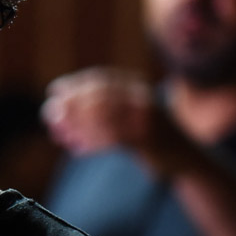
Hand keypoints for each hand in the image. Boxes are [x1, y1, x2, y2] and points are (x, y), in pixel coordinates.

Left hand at [42, 68, 194, 176]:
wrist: (185, 156)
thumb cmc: (150, 135)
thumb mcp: (129, 114)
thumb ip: (104, 110)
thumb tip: (63, 113)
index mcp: (137, 87)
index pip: (102, 78)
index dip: (76, 83)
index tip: (55, 90)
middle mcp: (142, 97)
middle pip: (101, 95)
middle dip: (72, 104)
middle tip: (50, 114)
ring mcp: (147, 118)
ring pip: (105, 118)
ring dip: (78, 126)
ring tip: (59, 134)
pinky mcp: (148, 139)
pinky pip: (114, 139)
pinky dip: (93, 143)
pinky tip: (77, 149)